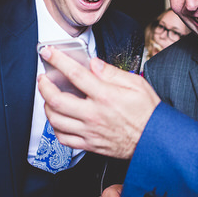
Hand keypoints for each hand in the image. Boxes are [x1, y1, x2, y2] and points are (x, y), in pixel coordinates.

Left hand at [37, 46, 160, 158]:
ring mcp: (90, 131)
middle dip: (44, 86)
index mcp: (105, 96)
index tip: (49, 52)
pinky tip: (57, 119)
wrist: (154, 141)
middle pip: (57, 100)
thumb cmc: (148, 112)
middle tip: (42, 78)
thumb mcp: (137, 84)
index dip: (58, 60)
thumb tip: (93, 63)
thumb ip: (112, 73)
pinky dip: (55, 128)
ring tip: (48, 98)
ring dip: (46, 106)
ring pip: (56, 120)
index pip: (75, 74)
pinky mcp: (90, 144)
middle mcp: (94, 114)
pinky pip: (63, 138)